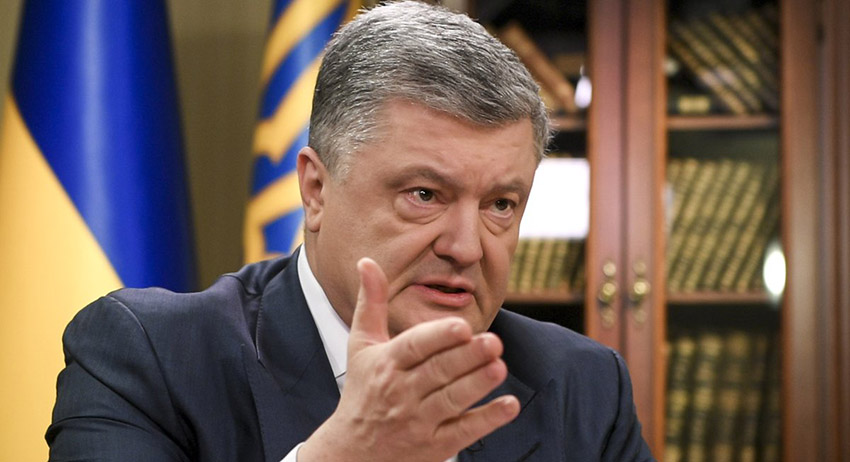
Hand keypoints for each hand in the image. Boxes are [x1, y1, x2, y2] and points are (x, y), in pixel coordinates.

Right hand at [298, 258, 519, 461]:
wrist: (351, 452)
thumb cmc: (362, 391)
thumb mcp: (360, 345)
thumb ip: (371, 303)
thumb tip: (367, 261)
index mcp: (386, 364)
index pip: (414, 347)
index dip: (438, 337)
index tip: (462, 325)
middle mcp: (401, 392)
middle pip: (437, 372)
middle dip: (466, 357)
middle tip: (494, 341)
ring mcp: (418, 421)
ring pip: (451, 400)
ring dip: (477, 384)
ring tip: (499, 366)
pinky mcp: (434, 446)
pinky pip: (463, 432)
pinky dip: (487, 420)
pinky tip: (509, 405)